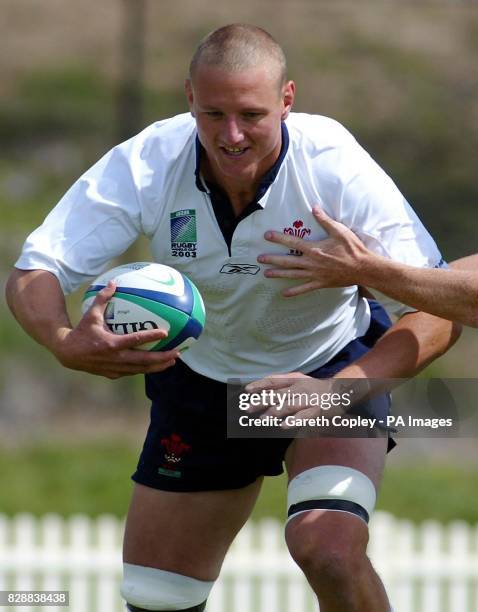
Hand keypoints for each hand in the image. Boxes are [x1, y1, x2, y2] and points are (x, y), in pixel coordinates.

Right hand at [53, 282, 179, 378]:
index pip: (135, 340)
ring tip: (172, 361)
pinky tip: (156, 366)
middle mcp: (115, 358)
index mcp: (111, 343)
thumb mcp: (91, 314)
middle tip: (176, 353)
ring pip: (141, 369)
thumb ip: (103, 299)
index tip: (165, 332)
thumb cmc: (81, 331)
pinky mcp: (113, 374)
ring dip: (158, 366)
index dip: (151, 336)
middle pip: (144, 360)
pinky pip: (133, 371)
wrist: (68, 354)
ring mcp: (115, 368)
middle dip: (162, 358)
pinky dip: (145, 369)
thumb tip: (113, 282)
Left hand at [244, 372, 342, 428]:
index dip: (260, 385)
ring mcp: (308, 400)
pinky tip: (283, 426)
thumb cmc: (316, 388)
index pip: (274, 381)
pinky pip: (303, 417)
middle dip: (261, 401)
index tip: (247, 390)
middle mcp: (300, 388)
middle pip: (277, 394)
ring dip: (274, 413)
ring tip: (263, 419)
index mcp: (295, 379)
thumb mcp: (300, 379)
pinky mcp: (317, 411)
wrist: (341, 391)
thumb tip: (262, 387)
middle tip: (248, 409)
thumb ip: (283, 382)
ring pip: (288, 405)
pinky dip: (292, 421)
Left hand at [258, 206, 372, 295]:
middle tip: (260, 259)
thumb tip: (314, 207)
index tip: (266, 235)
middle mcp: (311, 262)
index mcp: (314, 249)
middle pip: (287, 261)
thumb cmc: (352, 248)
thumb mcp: (339, 231)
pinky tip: (284, 294)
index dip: (278, 238)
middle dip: (272, 259)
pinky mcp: (320, 283)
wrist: (363, 268)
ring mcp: (314, 274)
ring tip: (266, 274)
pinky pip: (304, 288)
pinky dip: (294, 292)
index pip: (292, 242)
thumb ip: (325, 220)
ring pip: (292, 275)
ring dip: (278, 274)